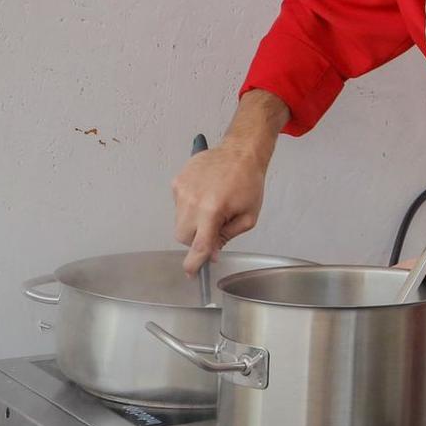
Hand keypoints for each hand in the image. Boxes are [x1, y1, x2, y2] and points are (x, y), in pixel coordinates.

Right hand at [173, 142, 267, 273]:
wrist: (240, 152)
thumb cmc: (248, 181)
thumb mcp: (248, 216)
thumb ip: (228, 236)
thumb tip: (212, 253)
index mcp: (212, 210)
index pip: (198, 245)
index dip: (194, 263)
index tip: (191, 272)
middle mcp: (192, 200)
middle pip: (183, 236)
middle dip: (196, 239)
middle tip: (213, 228)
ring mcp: (181, 190)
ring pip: (179, 221)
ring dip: (193, 222)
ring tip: (212, 205)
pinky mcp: (177, 182)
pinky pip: (178, 205)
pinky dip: (189, 206)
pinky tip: (205, 195)